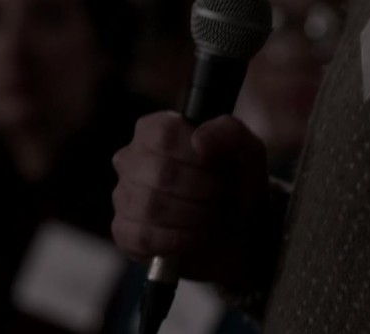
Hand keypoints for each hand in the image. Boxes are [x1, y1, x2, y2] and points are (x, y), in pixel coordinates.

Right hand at [111, 111, 269, 286]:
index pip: (165, 135)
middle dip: (204, 191)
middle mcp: (130, 158)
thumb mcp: (246, 151)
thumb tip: (199, 139)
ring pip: (151, 208)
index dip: (200, 158)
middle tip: (221, 197)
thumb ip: (229, 133)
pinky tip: (195, 235)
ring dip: (194, 217)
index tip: (221, 170)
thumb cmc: (234, 183)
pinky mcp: (123, 232)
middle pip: (162, 174)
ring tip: (211, 216)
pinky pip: (144, 237)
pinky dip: (179, 240)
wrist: (235, 228)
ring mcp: (122, 196)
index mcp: (153, 129)